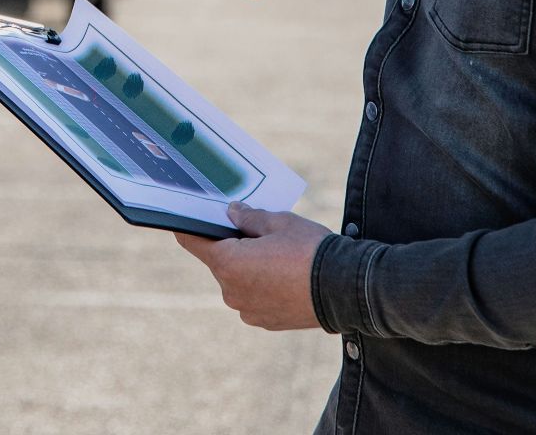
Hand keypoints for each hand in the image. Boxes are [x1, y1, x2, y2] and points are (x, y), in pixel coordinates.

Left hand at [174, 202, 330, 330]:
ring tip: (280, 257)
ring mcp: (247, 310)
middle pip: (221, 261)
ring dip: (250, 268)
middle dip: (234, 246)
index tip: (189, 218)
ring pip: (239, 281)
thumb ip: (249, 217)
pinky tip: (286, 277)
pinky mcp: (265, 322)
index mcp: (227, 263)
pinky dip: (263, 286)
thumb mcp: (280, 222)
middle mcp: (230, 291)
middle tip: (259, 233)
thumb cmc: (311, 250)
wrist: (346, 289)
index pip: (193, 242)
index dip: (190, 227)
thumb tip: (232, 212)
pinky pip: (254, 298)